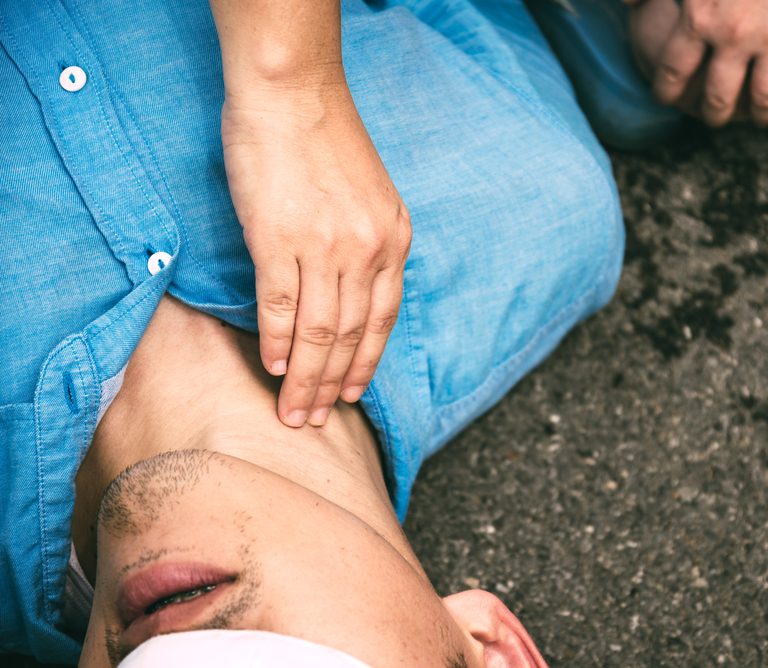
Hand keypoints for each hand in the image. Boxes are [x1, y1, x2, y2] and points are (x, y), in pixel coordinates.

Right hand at [221, 86, 410, 427]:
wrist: (292, 93)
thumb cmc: (325, 140)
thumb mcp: (369, 195)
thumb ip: (367, 244)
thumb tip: (347, 292)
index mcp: (394, 239)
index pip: (384, 320)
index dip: (366, 364)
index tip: (352, 394)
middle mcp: (368, 249)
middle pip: (351, 336)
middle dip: (333, 384)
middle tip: (314, 420)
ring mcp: (326, 246)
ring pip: (320, 332)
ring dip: (305, 377)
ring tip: (292, 410)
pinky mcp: (279, 239)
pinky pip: (282, 306)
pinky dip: (279, 342)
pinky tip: (273, 365)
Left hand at [643, 0, 767, 125]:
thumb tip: (626, 3)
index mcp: (698, 19)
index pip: (672, 74)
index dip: (666, 92)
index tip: (667, 99)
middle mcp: (734, 36)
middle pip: (719, 99)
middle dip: (715, 115)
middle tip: (717, 117)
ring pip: (767, 99)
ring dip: (764, 115)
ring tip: (763, 117)